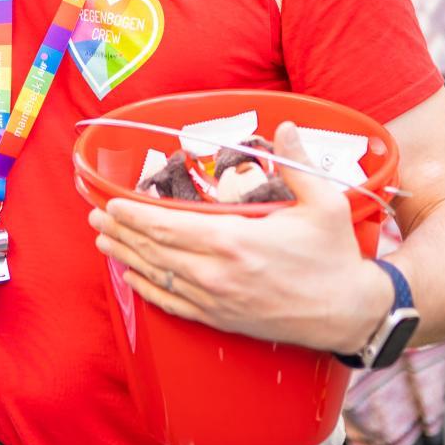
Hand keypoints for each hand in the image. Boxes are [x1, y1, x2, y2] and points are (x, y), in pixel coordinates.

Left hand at [88, 121, 394, 353]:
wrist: (349, 313)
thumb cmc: (335, 258)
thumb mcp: (325, 203)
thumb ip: (298, 162)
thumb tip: (285, 125)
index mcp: (235, 240)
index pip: (168, 225)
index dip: (135, 214)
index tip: (111, 202)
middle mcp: (216, 273)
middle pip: (154, 249)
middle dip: (121, 232)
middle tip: (95, 218)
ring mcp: (216, 300)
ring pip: (158, 276)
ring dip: (126, 257)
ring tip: (103, 242)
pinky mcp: (221, 319)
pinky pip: (174, 304)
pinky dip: (148, 290)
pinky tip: (132, 279)